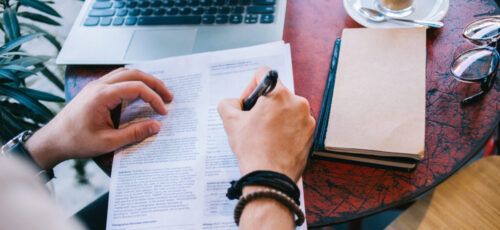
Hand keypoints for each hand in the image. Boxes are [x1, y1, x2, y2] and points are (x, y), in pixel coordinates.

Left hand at [25, 68, 172, 169]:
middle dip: (154, 83)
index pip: (137, 88)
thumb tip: (156, 126)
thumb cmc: (76, 141)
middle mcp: (99, 85)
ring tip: (158, 93)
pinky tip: (140, 93)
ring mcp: (96, 85)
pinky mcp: (95, 90)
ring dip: (144, 80)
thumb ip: (134, 133)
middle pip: (134, 73)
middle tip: (169, 96)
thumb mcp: (108, 142)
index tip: (163, 112)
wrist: (53, 141)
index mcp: (102, 95)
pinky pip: (118, 79)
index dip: (154, 98)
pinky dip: (133, 83)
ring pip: (126, 73)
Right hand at [217, 67, 315, 181]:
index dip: (250, 87)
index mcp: (279, 94)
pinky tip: (275, 143)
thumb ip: (228, 104)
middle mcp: (297, 102)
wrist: (270, 177)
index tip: (247, 105)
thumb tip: (234, 103)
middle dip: (263, 105)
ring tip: (264, 135)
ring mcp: (307, 119)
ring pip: (287, 109)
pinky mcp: (311, 134)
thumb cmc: (253, 149)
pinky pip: (296, 124)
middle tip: (253, 122)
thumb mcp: (231, 122)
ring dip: (275, 117)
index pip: (263, 74)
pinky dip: (286, 129)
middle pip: (276, 94)